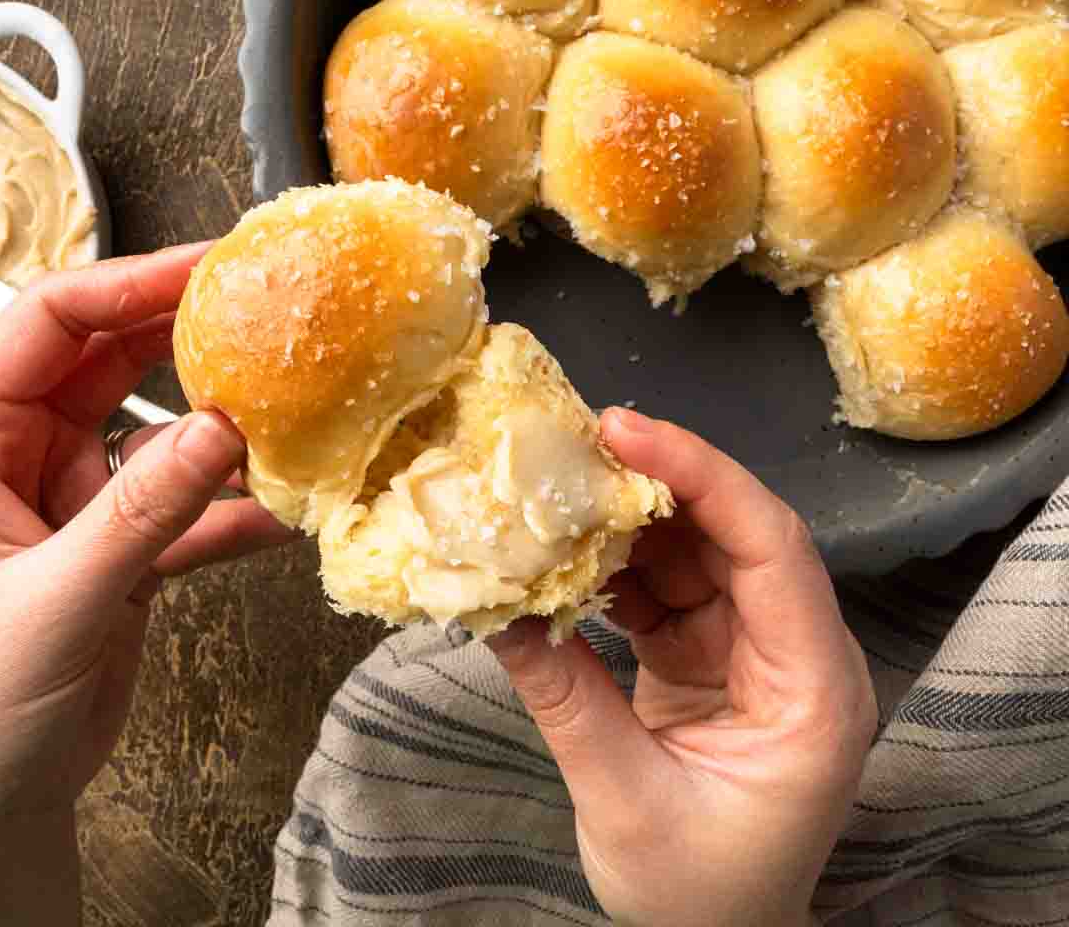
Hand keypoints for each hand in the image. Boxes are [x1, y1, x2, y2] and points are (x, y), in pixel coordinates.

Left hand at [0, 244, 290, 925]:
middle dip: (185, 335)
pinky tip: (287, 512)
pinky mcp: (122, 554)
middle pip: (111, 361)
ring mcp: (77, 505)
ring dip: (224, 428)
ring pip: (162, 434)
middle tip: (264, 309)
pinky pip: (191, 510)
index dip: (126, 285)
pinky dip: (238, 512)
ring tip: (291, 405)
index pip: (47, 325)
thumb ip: (140, 514)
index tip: (205, 268)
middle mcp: (23, 459)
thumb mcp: (46, 604)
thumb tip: (224, 427)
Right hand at [488, 409, 876, 926]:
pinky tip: (566, 553)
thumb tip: (497, 606)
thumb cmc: (699, 898)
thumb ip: (565, 698)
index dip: (702, 477)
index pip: (772, 548)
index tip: (627, 432)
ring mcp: (752, 650)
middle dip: (658, 482)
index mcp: (815, 689)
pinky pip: (664, 586)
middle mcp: (796, 653)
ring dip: (628, 520)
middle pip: (736, 533)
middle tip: (578, 440)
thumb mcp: (627, 802)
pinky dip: (614, 566)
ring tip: (558, 489)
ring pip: (696, 550)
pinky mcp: (709, 654)